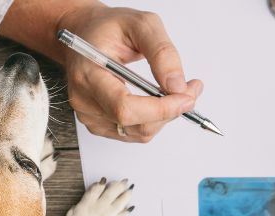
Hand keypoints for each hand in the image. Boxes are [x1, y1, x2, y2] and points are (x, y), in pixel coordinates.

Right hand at [57, 4, 203, 142]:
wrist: (84, 35)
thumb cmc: (107, 28)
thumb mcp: (140, 24)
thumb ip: (161, 52)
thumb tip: (177, 86)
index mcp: (88, 74)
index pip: (124, 107)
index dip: (160, 109)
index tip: (186, 97)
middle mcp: (83, 99)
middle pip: (134, 125)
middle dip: (170, 111)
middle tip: (191, 90)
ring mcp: (89, 115)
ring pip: (138, 133)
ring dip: (165, 116)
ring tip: (176, 92)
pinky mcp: (98, 123)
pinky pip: (134, 133)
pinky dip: (153, 120)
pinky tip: (158, 101)